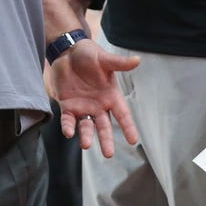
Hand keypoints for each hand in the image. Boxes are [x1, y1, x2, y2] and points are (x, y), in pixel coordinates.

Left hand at [51, 39, 139, 157]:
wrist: (68, 51)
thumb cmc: (89, 55)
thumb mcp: (105, 59)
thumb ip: (119, 63)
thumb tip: (137, 60)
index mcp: (111, 96)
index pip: (122, 114)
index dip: (128, 127)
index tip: (133, 140)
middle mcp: (98, 105)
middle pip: (104, 126)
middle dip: (106, 140)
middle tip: (109, 154)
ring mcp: (83, 107)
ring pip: (86, 126)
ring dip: (86, 136)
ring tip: (86, 145)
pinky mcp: (67, 106)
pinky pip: (68, 120)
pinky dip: (68, 127)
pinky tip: (68, 132)